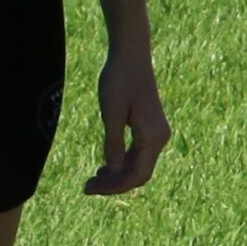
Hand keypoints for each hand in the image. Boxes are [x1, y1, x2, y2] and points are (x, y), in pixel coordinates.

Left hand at [86, 49, 170, 193]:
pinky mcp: (150, 128)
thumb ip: (113, 144)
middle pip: (140, 174)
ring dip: (117, 175)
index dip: (115, 187)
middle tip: (86, 187)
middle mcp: (160, 138)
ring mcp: (157, 133)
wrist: (131, 57)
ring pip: (139, 166)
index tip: (91, 189)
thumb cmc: (119, 80)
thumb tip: (113, 172)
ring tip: (92, 180)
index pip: (138, 175)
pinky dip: (122, 163)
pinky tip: (104, 167)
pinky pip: (138, 154)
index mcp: (153, 136)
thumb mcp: (111, 114)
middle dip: (114, 184)